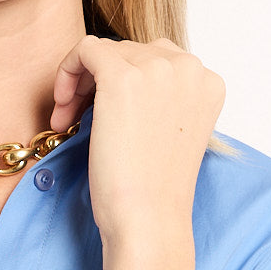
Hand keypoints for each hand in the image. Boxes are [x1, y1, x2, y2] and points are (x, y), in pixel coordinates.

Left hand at [50, 34, 225, 236]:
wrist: (148, 219)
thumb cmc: (153, 189)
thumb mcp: (170, 132)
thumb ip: (161, 98)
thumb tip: (122, 76)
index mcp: (208, 82)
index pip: (157, 61)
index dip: (125, 83)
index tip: (104, 115)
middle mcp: (190, 67)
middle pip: (131, 52)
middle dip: (98, 83)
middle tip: (76, 121)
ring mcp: (158, 68)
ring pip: (105, 50)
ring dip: (80, 83)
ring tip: (68, 121)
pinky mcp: (123, 75)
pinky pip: (85, 50)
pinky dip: (67, 72)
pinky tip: (62, 111)